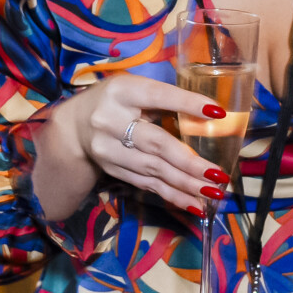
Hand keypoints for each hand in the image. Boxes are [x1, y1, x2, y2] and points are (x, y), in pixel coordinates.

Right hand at [30, 74, 233, 221]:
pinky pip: (146, 185)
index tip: (217, 114)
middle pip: (155, 143)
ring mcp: (108, 150)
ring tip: (212, 192)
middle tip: (218, 174)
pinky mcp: (112, 170)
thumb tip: (212, 118)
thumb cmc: (117, 102)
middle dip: (189, 162)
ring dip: (185, 184)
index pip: (158, 96)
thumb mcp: (135, 90)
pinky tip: (194, 203)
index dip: (187, 104)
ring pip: (152, 169)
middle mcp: (110, 120)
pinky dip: (172, 195)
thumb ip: (165, 101)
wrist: (74, 127)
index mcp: (121, 91)